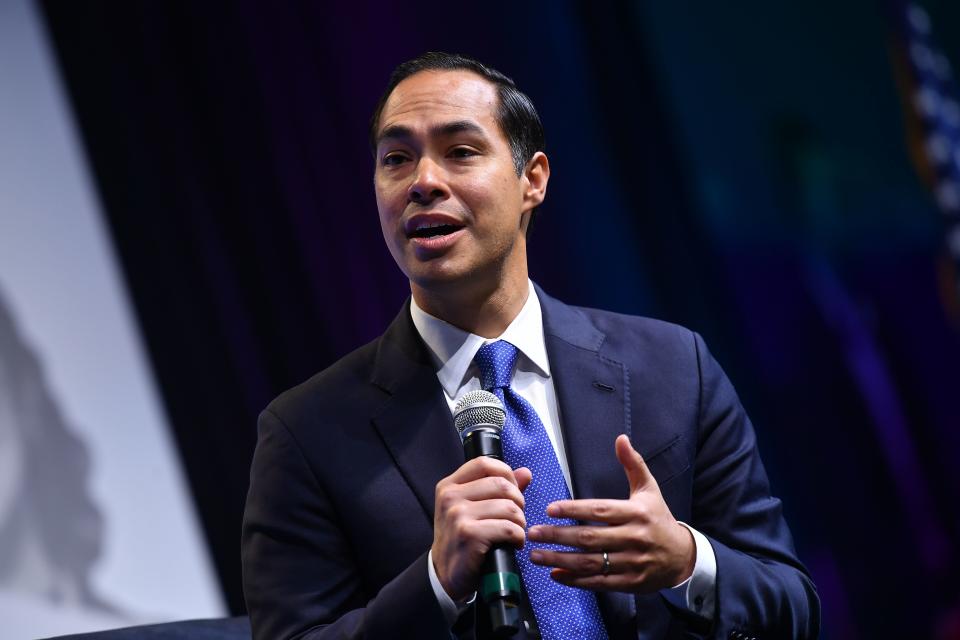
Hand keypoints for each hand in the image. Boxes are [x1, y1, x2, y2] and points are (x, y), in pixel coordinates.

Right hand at [431, 457, 532, 600]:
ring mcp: (458, 515)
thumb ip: (498, 489)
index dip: (506, 474)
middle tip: (516, 517)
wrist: (445, 574)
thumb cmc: (461, 539)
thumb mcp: (472, 509)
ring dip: (520, 522)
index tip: (512, 491)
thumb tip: (525, 472)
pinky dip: (518, 537)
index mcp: (449, 486)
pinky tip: (514, 543)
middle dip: (518, 502)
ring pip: (509, 508)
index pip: (484, 464)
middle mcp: (451, 497)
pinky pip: (508, 528)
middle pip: (501, 485)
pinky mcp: (468, 535)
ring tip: (515, 532)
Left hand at [527, 434, 694, 591]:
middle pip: (590, 538)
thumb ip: (633, 464)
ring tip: (536, 555)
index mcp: (636, 513)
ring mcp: (632, 563)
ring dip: (560, 560)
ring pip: (591, 563)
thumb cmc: (659, 519)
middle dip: (558, 536)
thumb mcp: (649, 490)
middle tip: (533, 533)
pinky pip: (599, 582)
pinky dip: (575, 580)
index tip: (549, 509)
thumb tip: (621, 438)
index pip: (600, 511)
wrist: (683, 557)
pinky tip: (555, 574)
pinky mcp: (630, 583)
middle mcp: (633, 538)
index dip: (573, 510)